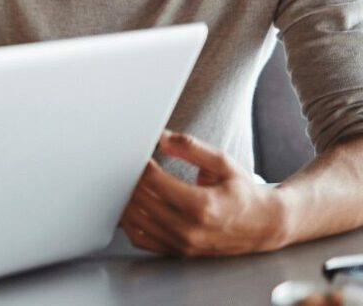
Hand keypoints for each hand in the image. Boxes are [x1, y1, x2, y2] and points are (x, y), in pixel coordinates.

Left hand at [119, 130, 287, 255]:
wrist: (264, 225)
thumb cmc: (243, 193)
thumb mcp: (222, 163)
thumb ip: (190, 147)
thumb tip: (161, 137)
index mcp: (202, 205)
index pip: (153, 181)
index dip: (139, 164)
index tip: (136, 153)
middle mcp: (189, 229)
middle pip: (139, 200)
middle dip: (129, 179)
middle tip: (127, 165)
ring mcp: (182, 244)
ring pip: (134, 221)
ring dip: (126, 199)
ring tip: (128, 183)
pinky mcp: (178, 252)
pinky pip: (140, 239)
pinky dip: (130, 223)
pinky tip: (133, 206)